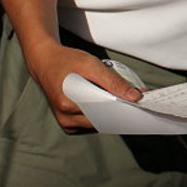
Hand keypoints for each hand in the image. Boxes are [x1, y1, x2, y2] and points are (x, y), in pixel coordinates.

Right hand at [22, 39, 141, 132]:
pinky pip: (92, 124)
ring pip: (99, 124)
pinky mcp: (69, 125)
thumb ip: (114, 82)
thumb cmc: (67, 61)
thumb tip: (135, 97)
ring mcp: (66, 124)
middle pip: (103, 121)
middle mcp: (66, 119)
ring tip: (119, 99)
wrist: (45, 62)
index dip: (124, 108)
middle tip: (134, 100)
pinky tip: (107, 103)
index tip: (141, 104)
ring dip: (111, 113)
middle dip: (120, 110)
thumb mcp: (92, 65)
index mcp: (68, 104)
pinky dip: (102, 115)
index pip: (105, 113)